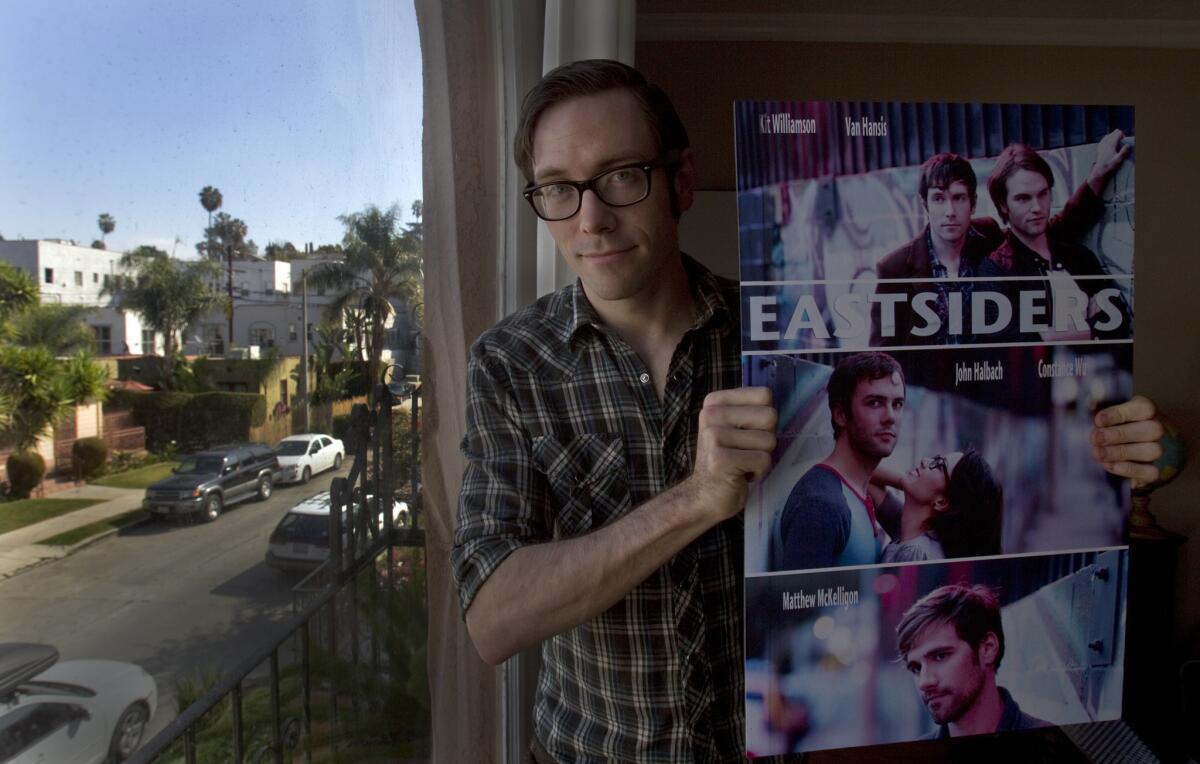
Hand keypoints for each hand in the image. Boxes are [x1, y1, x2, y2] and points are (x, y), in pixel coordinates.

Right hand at [690, 386, 777, 520]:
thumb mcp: (735, 426)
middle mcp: (711, 414)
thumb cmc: (727, 459)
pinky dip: (758, 472)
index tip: (746, 433)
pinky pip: (763, 460)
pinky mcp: (719, 459)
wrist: (705, 496)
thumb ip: (752, 410)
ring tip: (742, 463)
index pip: (764, 395)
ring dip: (761, 457)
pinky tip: (741, 475)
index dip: (764, 419)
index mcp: (715, 401)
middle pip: (770, 416)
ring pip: (769, 440)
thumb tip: (774, 403)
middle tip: (745, 451)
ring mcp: (713, 436)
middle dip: (765, 439)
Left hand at [1087, 129, 1131, 193]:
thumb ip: (1124, 151)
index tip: (1124, 142)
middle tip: (1121, 143)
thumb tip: (1128, 145)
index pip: (1118, 133)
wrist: (1099, 169)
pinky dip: (1108, 139)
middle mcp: (1105, 142)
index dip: (1123, 136)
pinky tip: (1110, 144)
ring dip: (1114, 137)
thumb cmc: (1110, 165)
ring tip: (1117, 144)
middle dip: (1119, 135)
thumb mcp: (1119, 159)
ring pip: (1109, 135)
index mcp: (1111, 144)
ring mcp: (1102, 144)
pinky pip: (1104, 139)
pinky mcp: (1099, 146)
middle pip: (1114, 132)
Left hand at [1091, 395, 1163, 487]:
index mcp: (1144, 411)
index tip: (1098, 420)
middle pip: (1151, 429)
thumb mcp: (1099, 418)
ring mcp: (1155, 450)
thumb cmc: (1103, 429)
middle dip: (1120, 434)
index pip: (1143, 408)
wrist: (1110, 454)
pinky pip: (1151, 471)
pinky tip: (1109, 466)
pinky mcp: (1152, 470)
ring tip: (1098, 454)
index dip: (1120, 413)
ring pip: (1152, 450)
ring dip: (1122, 452)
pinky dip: (1130, 469)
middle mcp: (1154, 429)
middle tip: (1095, 438)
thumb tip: (1077, 413)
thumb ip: (1094, 414)